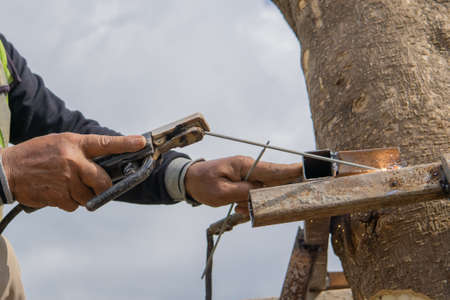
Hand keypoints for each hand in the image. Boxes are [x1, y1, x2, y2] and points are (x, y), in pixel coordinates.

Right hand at [1, 133, 145, 211]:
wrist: (7, 170)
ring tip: (65, 184)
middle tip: (99, 186)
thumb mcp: (60, 143)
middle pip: (103, 180)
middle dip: (104, 186)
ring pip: (88, 195)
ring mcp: (67, 180)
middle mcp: (73, 161)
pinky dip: (69, 202)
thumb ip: (82, 151)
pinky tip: (57, 191)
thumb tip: (105, 164)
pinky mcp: (59, 196)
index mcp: (74, 144)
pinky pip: (75, 205)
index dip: (125, 143)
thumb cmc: (36, 155)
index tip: (141, 143)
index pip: (105, 143)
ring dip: (82, 194)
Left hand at [184, 156, 301, 214]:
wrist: (189, 180)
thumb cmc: (203, 183)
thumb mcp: (222, 192)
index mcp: (245, 165)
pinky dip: (250, 202)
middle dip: (278, 192)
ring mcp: (247, 174)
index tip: (308, 170)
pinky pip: (255, 193)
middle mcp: (249, 168)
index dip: (292, 171)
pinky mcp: (244, 181)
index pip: (274, 169)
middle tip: (286, 200)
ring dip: (258, 201)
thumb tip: (263, 193)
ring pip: (264, 189)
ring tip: (239, 207)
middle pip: (274, 179)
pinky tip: (238, 207)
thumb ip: (244, 193)